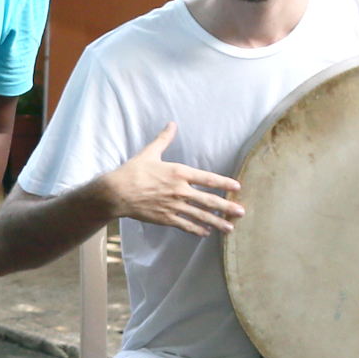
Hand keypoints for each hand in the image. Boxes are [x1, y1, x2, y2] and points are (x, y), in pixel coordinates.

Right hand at [99, 122, 241, 235]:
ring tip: (230, 228)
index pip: (208, 178)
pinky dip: (197, 229)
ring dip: (217, 222)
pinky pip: (185, 225)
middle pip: (209, 200)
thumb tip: (172, 124)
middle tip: (242, 211)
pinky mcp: (165, 218)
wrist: (116, 192)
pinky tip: (207, 233)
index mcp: (179, 172)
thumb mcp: (150, 152)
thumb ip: (164, 139)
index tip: (237, 187)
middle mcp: (180, 190)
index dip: (224, 183)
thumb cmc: (133, 171)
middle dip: (227, 206)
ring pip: (200, 215)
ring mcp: (174, 206)